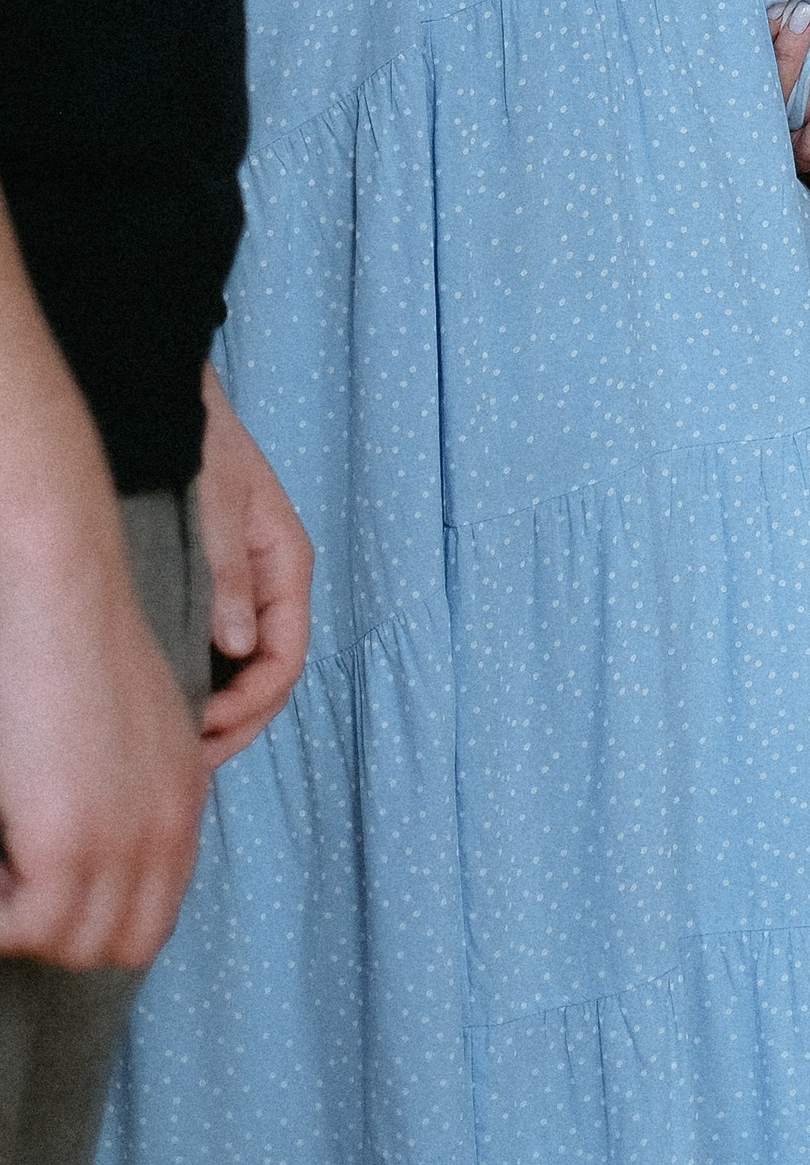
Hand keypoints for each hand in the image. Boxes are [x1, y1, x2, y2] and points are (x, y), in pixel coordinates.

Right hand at [0, 476, 205, 969]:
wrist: (64, 593)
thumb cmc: (75, 648)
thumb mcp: (135, 727)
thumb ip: (130, 791)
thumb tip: (83, 838)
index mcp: (184, 799)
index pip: (155, 914)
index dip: (96, 917)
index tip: (46, 892)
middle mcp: (167, 827)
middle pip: (122, 944)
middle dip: (61, 931)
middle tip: (14, 884)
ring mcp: (122, 841)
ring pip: (73, 946)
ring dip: (25, 922)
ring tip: (1, 869)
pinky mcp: (68, 844)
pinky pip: (25, 930)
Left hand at [196, 370, 312, 769]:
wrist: (168, 406)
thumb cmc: (198, 445)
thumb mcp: (215, 506)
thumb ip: (229, 574)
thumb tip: (238, 646)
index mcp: (287, 566)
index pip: (285, 660)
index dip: (250, 706)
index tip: (204, 729)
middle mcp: (271, 586)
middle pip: (268, 678)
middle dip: (235, 724)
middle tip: (188, 758)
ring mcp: (243, 591)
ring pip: (243, 671)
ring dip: (217, 711)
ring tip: (176, 741)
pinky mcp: (213, 592)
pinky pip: (216, 653)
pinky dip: (200, 685)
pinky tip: (167, 701)